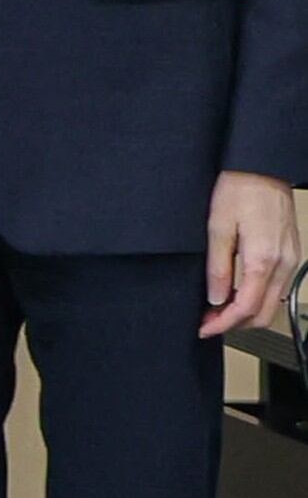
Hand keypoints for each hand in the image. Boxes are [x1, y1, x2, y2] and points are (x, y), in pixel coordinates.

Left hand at [207, 169, 298, 341]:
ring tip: (218, 308)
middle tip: (208, 321)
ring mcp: (292, 259)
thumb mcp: (217, 227)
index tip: (204, 328)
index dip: (224, 324)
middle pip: (265, 313)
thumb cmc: (238, 190)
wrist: (262, 168)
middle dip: (236, 323)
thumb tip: (216, 298)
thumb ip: (218, 267)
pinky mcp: (292, 253)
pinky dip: (259, 296)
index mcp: (263, 259)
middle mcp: (284, 263)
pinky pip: (278, 286)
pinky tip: (237, 290)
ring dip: (247, 311)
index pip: (246, 308)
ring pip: (274, 302)